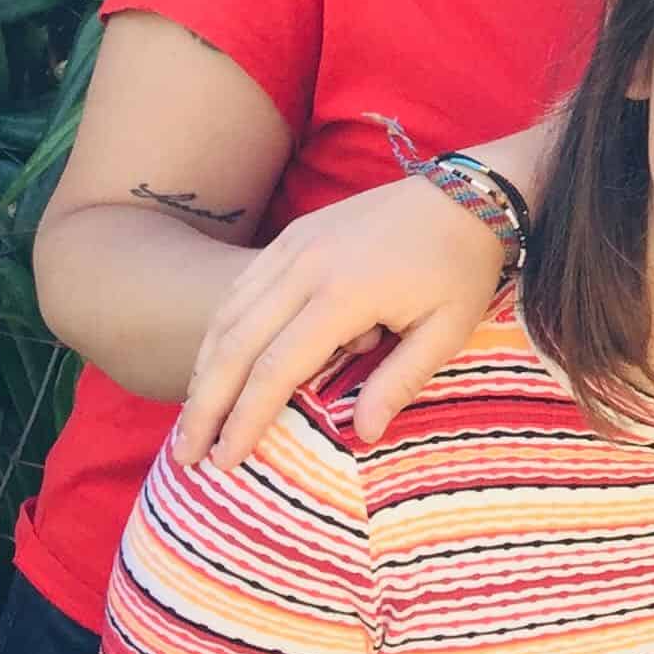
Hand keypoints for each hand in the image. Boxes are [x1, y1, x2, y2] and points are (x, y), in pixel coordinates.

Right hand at [174, 169, 509, 467]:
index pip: (275, 369)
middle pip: (234, 345)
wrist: (468, 193)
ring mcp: (294, 245)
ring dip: (204, 370)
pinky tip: (214, 366)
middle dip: (205, 405)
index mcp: (343, 294)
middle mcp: (305, 266)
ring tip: (193, 419)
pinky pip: (241, 288)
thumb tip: (363, 436)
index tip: (224, 461)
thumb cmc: (461, 268)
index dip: (244, 420)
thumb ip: (400, 381)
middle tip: (185, 455)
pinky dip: (220, 331)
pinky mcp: (293, 235)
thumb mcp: (447, 330)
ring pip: (228, 314)